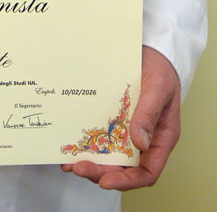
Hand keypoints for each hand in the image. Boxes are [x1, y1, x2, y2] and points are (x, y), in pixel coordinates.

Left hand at [61, 45, 180, 190]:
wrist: (150, 49)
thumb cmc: (161, 69)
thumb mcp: (158, 88)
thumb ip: (148, 113)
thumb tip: (139, 142)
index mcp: (160, 137)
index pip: (147, 171)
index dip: (127, 181)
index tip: (105, 181)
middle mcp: (143, 139)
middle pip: (123, 168)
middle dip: (101, 172)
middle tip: (79, 168)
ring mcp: (126, 129)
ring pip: (109, 156)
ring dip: (91, 162)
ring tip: (70, 163)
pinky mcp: (113, 118)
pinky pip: (100, 136)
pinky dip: (86, 144)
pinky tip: (70, 146)